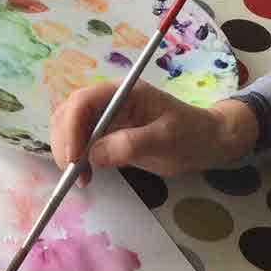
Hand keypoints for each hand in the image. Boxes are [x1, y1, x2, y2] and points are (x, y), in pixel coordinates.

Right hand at [50, 87, 257, 182]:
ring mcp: (106, 117)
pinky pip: (80, 143)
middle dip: (65, 142)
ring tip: (82, 178)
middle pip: (69, 113)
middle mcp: (109, 101)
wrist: (205, 142)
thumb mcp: (165, 139)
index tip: (74, 159)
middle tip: (74, 174)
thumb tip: (93, 155)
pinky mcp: (106, 134)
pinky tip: (86, 175)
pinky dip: (76, 159)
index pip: (84, 101)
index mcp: (123, 92)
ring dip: (67, 152)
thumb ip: (130, 144)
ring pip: (69, 128)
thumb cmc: (190, 135)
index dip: (72, 127)